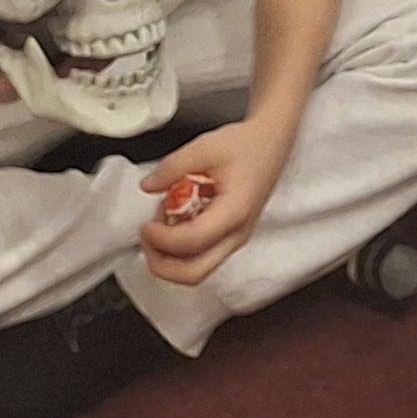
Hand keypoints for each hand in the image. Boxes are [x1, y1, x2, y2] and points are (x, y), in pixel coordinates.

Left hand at [135, 113, 294, 288]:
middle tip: (147, 237)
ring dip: (169, 256)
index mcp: (234, 212)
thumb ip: (172, 167)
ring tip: (160, 225)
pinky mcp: (229, 238)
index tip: (145, 224)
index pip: (192, 241)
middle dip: (161, 263)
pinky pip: (200, 256)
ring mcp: (234, 240)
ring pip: (196, 270)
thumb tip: (147, 186)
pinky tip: (173, 223)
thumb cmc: (246, 146)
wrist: (270, 143)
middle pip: (193, 273)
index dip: (162, 238)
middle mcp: (237, 234)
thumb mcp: (205, 147)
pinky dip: (180, 249)